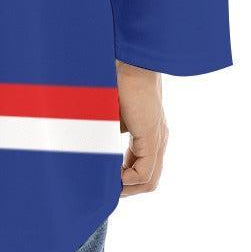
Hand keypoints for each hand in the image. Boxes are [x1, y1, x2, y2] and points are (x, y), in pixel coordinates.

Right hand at [117, 61, 168, 195]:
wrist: (130, 62)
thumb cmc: (117, 81)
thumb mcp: (110, 114)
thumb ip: (108, 131)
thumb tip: (92, 148)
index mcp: (149, 133)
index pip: (143, 168)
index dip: (126, 178)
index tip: (107, 179)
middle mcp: (158, 139)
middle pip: (150, 180)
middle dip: (128, 189)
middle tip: (108, 188)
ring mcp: (157, 139)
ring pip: (149, 180)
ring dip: (128, 187)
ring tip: (109, 184)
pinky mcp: (152, 137)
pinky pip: (144, 172)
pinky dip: (128, 178)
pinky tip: (112, 173)